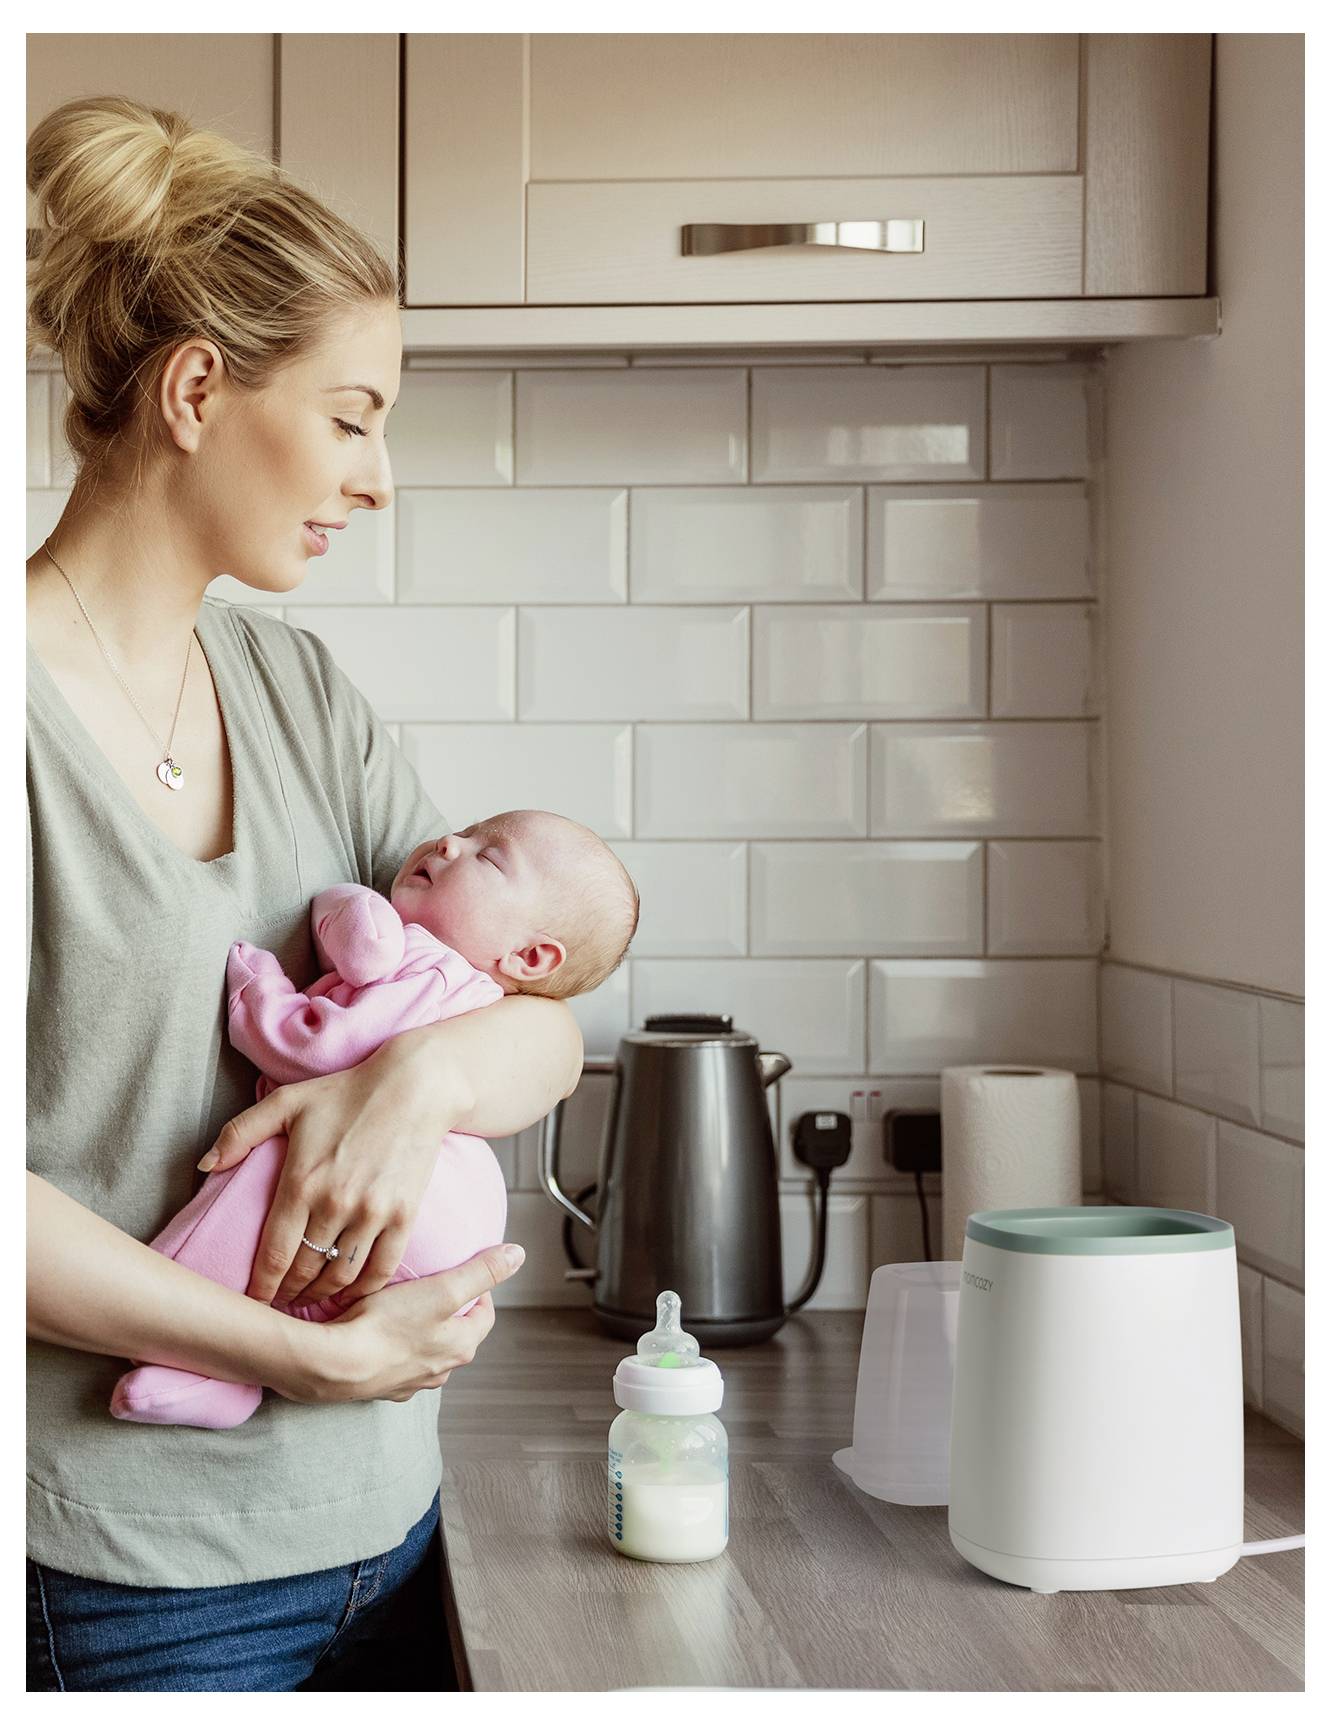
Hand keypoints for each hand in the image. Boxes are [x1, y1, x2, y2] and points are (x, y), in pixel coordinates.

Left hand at [200, 1030, 465, 1309]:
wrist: (416, 1087)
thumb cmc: (347, 1093)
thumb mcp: (287, 1102)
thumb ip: (240, 1132)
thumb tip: (205, 1165)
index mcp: (301, 1182)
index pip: (273, 1255)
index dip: (261, 1288)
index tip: (253, 1302)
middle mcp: (335, 1204)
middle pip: (304, 1271)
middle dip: (287, 1296)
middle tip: (278, 1307)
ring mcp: (372, 1213)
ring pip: (339, 1276)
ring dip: (321, 1297)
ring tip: (309, 1302)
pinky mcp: (404, 1216)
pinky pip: (380, 1269)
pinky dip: (363, 1291)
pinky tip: (350, 1295)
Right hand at [273, 1244, 523, 1405]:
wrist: (334, 1365)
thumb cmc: (387, 1326)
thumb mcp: (443, 1289)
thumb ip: (481, 1272)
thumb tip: (517, 1256)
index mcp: (461, 1347)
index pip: (484, 1315)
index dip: (479, 1290)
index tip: (465, 1273)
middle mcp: (439, 1370)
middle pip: (455, 1333)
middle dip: (448, 1310)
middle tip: (431, 1285)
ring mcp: (409, 1382)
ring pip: (424, 1349)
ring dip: (419, 1330)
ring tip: (400, 1305)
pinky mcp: (379, 1386)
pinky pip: (393, 1361)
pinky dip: (390, 1346)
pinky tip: (374, 1331)